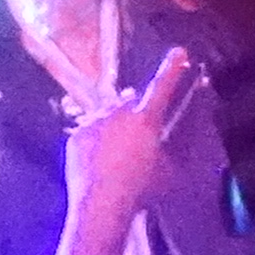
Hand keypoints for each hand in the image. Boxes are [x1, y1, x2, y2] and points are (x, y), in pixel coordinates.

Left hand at [68, 49, 200, 220]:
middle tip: (137, 130)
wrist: (100, 203)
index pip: (163, 88)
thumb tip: (166, 148)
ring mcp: (94, 123)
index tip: (179, 51)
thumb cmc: (140, 190)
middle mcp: (119, 115)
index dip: (172, 69)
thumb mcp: (167, 173)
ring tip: (116, 152)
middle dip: (134, 108)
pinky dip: (95, 141)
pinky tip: (99, 161)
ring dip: (114, 124)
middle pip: (129, 100)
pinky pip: (88, 131)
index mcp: (146, 121)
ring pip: (107, 114)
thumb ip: (167, 153)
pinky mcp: (76, 137)